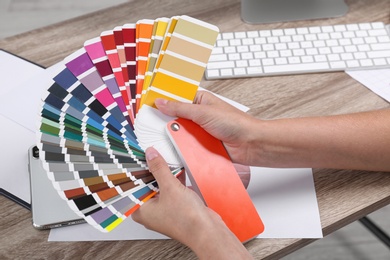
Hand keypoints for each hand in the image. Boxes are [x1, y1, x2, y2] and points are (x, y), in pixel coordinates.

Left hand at [131, 147, 251, 258]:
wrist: (208, 232)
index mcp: (141, 210)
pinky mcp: (176, 208)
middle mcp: (150, 212)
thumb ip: (159, 168)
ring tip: (167, 161)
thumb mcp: (170, 187)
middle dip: (152, 171)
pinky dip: (175, 182)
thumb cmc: (186, 220)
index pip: (133, 186)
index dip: (136, 170)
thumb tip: (151, 155)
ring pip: (160, 187)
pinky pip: (171, 191)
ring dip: (165, 175)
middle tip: (153, 156)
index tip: (138, 156)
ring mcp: (164, 210)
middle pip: (147, 185)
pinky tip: (179, 172)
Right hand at [155, 91, 257, 164]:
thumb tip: (161, 102)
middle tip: (151, 125)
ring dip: (176, 137)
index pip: (177, 100)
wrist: (251, 145)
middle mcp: (199, 117)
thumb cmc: (235, 123)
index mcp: (200, 101)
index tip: (149, 106)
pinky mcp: (202, 147)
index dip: (164, 103)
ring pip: (180, 135)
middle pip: (176, 119)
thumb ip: (180, 108)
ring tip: (162, 138)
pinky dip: (183, 149)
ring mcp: (200, 132)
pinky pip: (188, 147)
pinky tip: (176, 150)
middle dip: (168, 123)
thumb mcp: (203, 112)